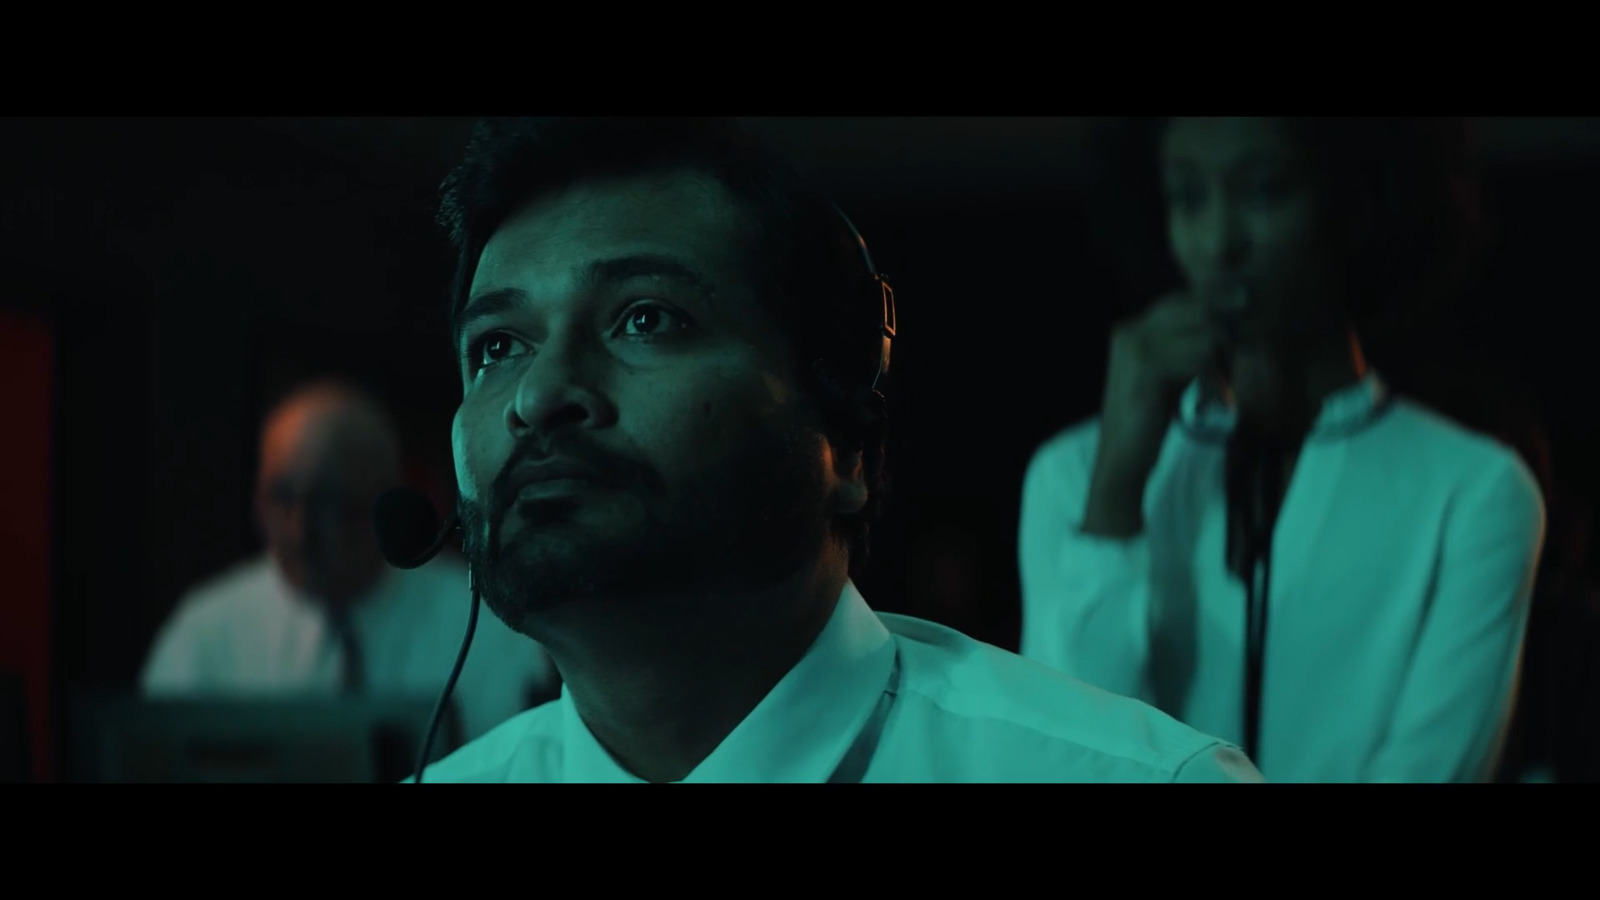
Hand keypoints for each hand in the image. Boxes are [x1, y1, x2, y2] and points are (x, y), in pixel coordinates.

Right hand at [1082, 288, 1242, 535]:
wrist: (1121, 457)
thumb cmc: (1148, 418)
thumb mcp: (1166, 374)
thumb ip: (1183, 348)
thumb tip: (1223, 328)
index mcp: (1130, 330)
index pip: (1180, 301)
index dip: (1213, 302)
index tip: (1242, 304)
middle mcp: (1129, 332)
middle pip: (1193, 310)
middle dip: (1223, 328)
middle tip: (1236, 355)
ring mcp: (1136, 349)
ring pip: (1202, 335)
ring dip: (1222, 358)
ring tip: (1223, 383)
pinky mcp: (1147, 370)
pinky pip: (1199, 359)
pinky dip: (1214, 376)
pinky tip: (1215, 396)